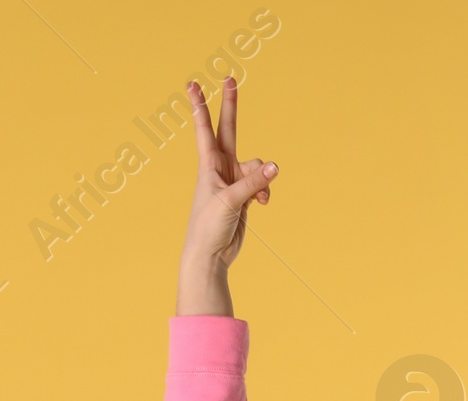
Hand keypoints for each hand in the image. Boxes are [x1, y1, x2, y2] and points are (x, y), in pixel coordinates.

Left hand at [177, 77, 276, 309]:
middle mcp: (220, 168)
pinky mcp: (243, 195)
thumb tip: (275, 167)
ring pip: (255, 165)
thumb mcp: (231, 201)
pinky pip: (260, 183)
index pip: (205, 129)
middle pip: (229, 129)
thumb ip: (253, 182)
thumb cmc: (209, 227)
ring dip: (261, 178)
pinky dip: (264, 191)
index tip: (192, 84)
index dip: (200, 106)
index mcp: (209, 165)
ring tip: (261, 197)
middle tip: (229, 78)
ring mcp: (233, 180)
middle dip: (230, 106)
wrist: (210, 256)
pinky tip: (263, 203)